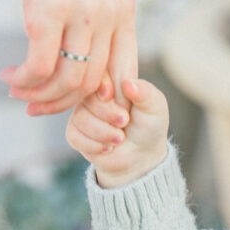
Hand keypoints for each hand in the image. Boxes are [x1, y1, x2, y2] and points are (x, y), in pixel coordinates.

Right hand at [0, 0, 137, 115]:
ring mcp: (82, 10)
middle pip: (93, 83)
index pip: (124, 73)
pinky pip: (40, 64)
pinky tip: (10, 75)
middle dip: (62, 104)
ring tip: (18, 90)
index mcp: (124, 6)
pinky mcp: (49, 5)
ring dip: (40, 95)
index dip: (100, 101)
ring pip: (68, 80)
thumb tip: (74, 41)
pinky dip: (24, 79)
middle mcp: (111, 12)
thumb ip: (89, 8)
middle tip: (34, 105)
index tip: (71, 106)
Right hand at [66, 71, 169, 187]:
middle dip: (107, 113)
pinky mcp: (75, 133)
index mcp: (111, 81)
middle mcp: (93, 95)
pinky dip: (94, 145)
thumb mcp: (155, 106)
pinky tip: (108, 147)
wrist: (141, 154)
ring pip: (81, 119)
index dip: (102, 86)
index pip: (97, 74)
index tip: (111, 96)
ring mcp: (82, 113)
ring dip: (104, 133)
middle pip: (87, 97)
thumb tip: (128, 82)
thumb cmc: (148, 125)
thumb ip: (145, 92)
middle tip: (125, 121)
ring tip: (120, 138)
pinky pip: (74, 136)